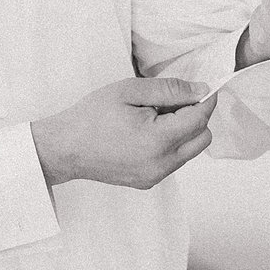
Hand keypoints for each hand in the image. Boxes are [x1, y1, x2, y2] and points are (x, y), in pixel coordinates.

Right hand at [31, 76, 217, 189]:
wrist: (65, 148)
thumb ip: (169, 90)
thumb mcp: (130, 91)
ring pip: (190, 151)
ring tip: (153, 117)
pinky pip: (174, 161)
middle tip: (169, 102)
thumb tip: (201, 90)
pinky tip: (146, 133)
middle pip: (202, 138)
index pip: (200, 119)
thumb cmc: (92, 116)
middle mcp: (161, 164)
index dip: (205, 100)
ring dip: (182, 131)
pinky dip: (170, 144)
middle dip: (195, 116)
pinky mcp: (148, 182)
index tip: (200, 87)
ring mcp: (155, 176)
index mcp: (158, 140)